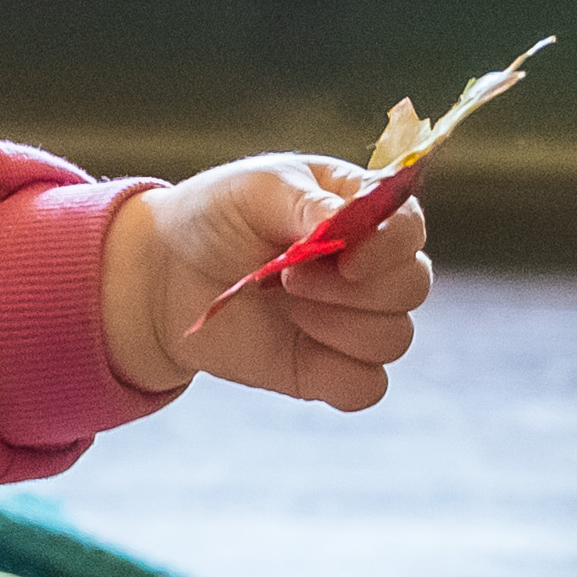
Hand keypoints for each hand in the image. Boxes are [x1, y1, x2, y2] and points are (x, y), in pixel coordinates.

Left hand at [106, 157, 427, 405]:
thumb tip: (347, 227)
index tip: (345, 258)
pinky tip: (295, 344)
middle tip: (289, 278)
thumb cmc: (217, 216)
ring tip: (284, 304)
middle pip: (413, 286)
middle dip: (354, 289)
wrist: (164, 275)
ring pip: (395, 338)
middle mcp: (370, 267)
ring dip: (339, 326)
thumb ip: (309, 203)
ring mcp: (354, 319)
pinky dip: (339, 375)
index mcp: (362, 211)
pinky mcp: (330, 368)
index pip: (409, 228)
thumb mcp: (258, 188)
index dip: (389, 247)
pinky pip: (368, 387)